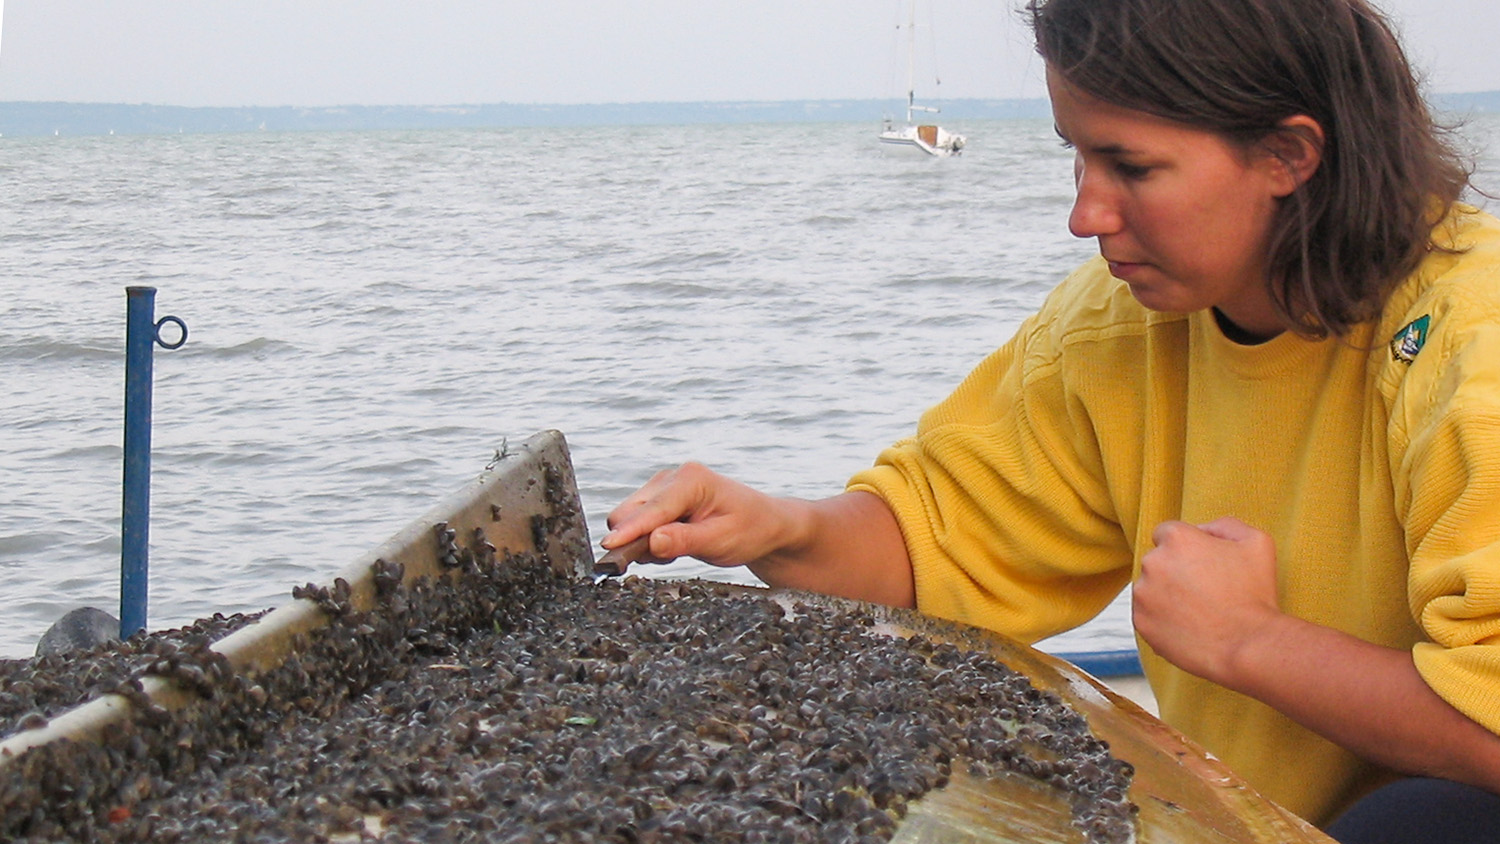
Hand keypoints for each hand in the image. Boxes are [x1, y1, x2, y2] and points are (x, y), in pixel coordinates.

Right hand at [602, 462, 800, 568]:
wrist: (763, 524)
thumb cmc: (749, 529)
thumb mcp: (721, 540)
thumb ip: (685, 541)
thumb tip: (652, 542)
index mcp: (691, 480)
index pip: (651, 509)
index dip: (630, 530)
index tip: (609, 547)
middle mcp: (672, 478)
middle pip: (629, 511)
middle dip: (633, 538)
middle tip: (662, 560)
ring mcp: (662, 487)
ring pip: (627, 517)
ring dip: (640, 540)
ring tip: (677, 549)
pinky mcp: (658, 500)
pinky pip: (635, 521)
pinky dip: (645, 538)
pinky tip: (672, 544)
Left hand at [1132, 517, 1283, 685]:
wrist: (1248, 645)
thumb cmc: (1254, 594)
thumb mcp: (1256, 542)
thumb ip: (1225, 525)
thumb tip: (1203, 529)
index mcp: (1177, 539)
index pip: (1168, 533)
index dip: (1187, 547)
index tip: (1202, 564)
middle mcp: (1153, 562)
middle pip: (1158, 560)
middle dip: (1176, 570)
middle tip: (1205, 590)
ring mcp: (1144, 594)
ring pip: (1150, 588)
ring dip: (1167, 595)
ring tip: (1199, 611)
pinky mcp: (1141, 622)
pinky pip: (1147, 614)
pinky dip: (1162, 619)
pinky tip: (1189, 626)